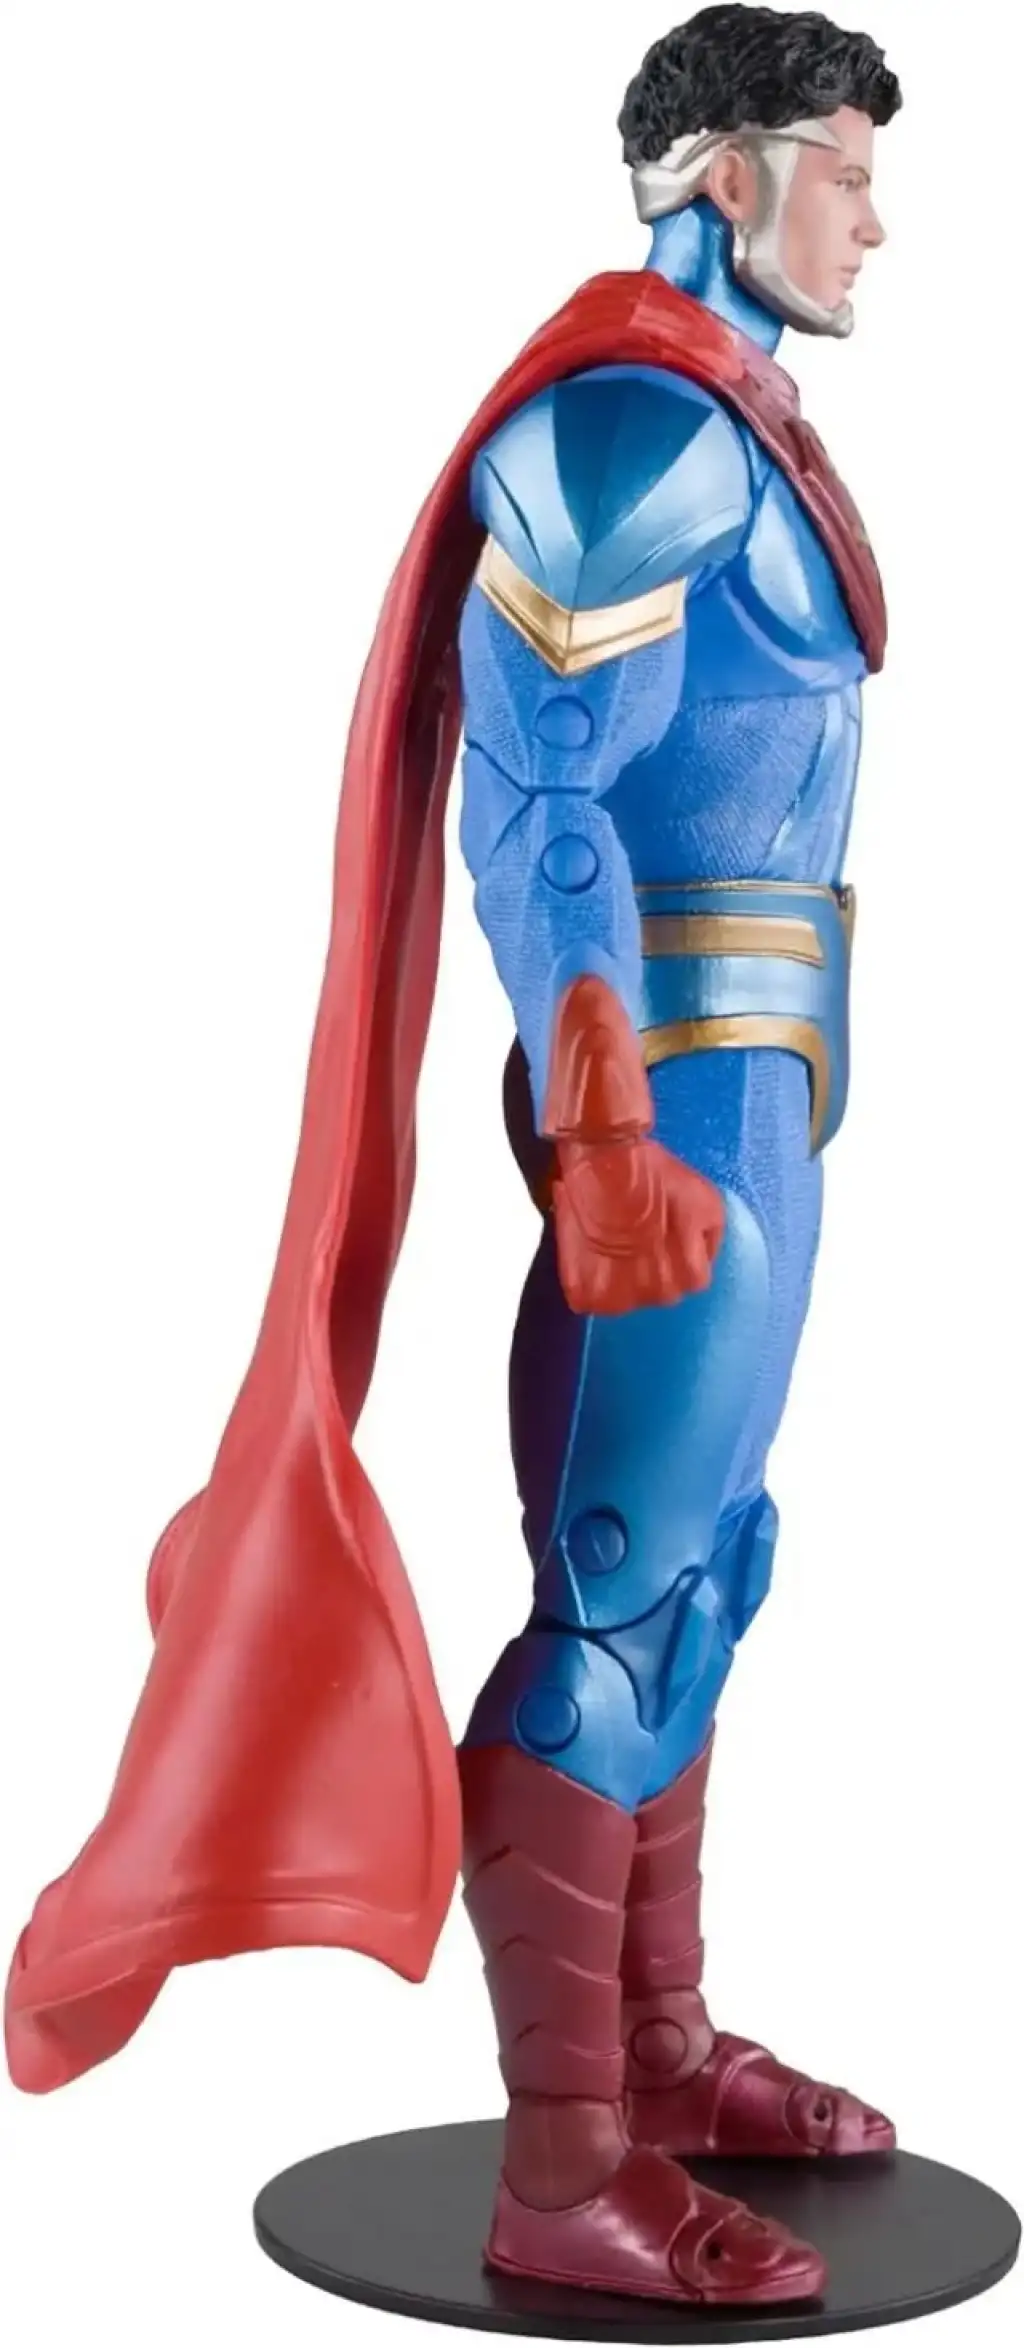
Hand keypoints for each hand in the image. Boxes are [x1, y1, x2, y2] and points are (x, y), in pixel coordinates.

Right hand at [551, 1136, 724, 1315]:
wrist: (607, 1161)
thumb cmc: (656, 1177)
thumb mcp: (708, 1202)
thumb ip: (707, 1239)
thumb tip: (699, 1255)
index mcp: (690, 1275)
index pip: (690, 1279)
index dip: (677, 1253)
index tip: (663, 1234)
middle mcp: (659, 1293)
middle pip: (657, 1290)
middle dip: (649, 1267)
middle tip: (635, 1237)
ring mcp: (621, 1296)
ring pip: (622, 1299)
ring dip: (616, 1277)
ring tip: (610, 1246)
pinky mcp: (584, 1290)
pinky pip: (587, 1300)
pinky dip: (585, 1281)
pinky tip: (588, 1255)